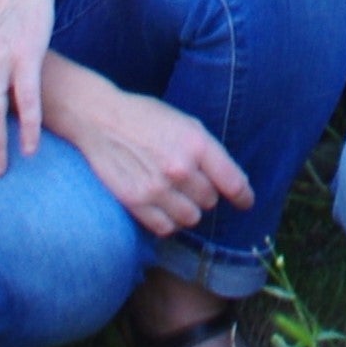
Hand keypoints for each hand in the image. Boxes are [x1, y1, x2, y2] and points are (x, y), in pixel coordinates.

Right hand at [69, 91, 253, 237]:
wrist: (100, 119)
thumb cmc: (146, 117)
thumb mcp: (186, 123)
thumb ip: (209, 152)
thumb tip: (233, 183)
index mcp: (197, 144)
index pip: (234, 183)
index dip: (244, 197)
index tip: (245, 202)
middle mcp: (180, 168)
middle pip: (211, 201)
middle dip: (205, 193)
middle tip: (189, 181)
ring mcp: (157, 188)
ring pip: (191, 218)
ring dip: (187, 209)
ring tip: (174, 193)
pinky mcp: (136, 202)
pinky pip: (166, 228)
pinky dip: (168, 221)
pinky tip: (162, 206)